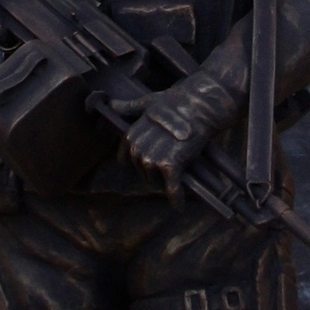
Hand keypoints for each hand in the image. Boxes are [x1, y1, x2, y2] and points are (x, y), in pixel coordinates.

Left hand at [122, 69, 237, 197]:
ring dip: (164, 183)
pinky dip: (176, 198)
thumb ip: (128, 108)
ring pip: (155, 181)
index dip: (139, 163)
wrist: (198, 106)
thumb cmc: (174, 102)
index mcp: (131, 136)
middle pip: (142, 171)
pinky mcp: (169, 165)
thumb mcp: (146, 103)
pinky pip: (171, 187)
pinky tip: (179, 206)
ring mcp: (153, 158)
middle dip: (154, 172)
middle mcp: (138, 148)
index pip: (127, 159)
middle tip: (170, 167)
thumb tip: (110, 104)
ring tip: (178, 177)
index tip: (151, 163)